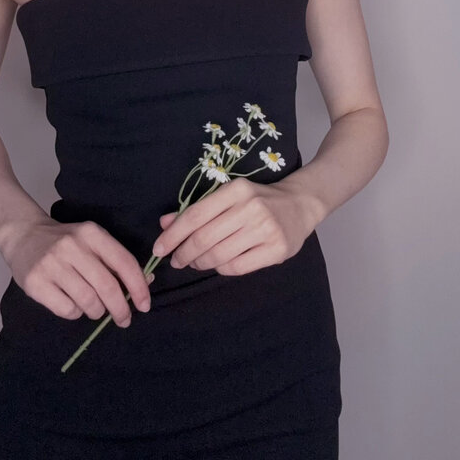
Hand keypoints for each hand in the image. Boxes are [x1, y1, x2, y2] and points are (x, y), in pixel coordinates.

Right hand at [7, 217, 153, 326]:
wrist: (24, 236)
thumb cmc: (66, 242)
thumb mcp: (91, 241)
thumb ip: (115, 260)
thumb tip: (146, 283)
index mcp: (91, 233)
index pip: (123, 262)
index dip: (138, 287)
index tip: (144, 305)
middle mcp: (72, 246)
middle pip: (107, 286)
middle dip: (120, 309)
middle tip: (124, 319)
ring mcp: (52, 264)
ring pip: (88, 301)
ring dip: (97, 312)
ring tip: (95, 309)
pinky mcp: (35, 283)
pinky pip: (67, 309)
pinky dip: (76, 314)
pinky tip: (74, 305)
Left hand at [153, 178, 315, 276]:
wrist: (300, 204)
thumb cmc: (258, 200)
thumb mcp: (229, 196)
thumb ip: (197, 209)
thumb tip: (164, 223)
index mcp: (236, 190)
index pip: (195, 215)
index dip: (173, 235)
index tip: (159, 248)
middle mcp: (251, 207)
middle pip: (204, 238)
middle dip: (183, 253)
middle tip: (176, 261)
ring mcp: (266, 229)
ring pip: (219, 255)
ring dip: (200, 263)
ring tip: (195, 263)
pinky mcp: (277, 250)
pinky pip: (237, 267)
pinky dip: (220, 269)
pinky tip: (217, 265)